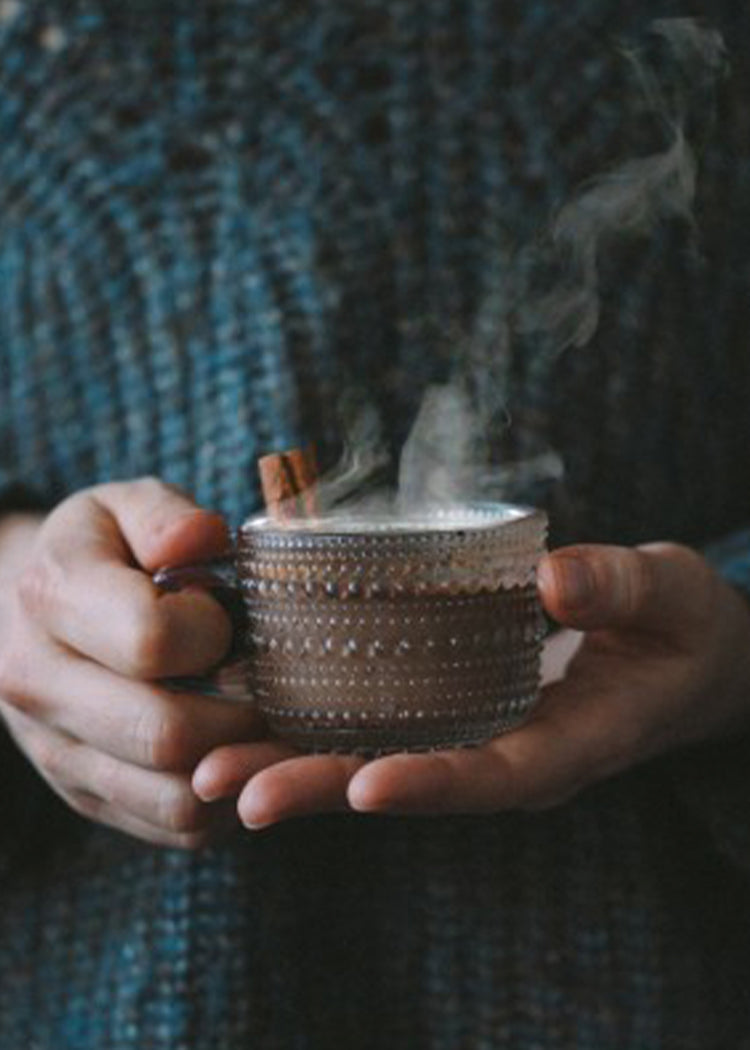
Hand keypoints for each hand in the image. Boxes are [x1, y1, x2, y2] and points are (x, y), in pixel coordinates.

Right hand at [0, 478, 262, 847]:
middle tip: (275, 680)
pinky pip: (176, 827)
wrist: (24, 611)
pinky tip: (246, 751)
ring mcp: (58, 752)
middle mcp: (39, 685)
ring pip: (177, 799)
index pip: (151, 640)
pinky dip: (230, 800)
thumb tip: (203, 541)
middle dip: (245, 709)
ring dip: (246, 766)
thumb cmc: (97, 552)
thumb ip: (165, 517)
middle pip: (166, 733)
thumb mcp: (123, 506)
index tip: (227, 613)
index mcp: (51, 598)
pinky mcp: (87, 795)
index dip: (215, 629)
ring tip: (270, 719)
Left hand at [192, 542, 749, 826]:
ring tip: (207, 773)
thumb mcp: (670, 596)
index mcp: (570, 742)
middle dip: (321, 790)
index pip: (496, 775)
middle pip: (410, 782)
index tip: (364, 785)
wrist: (679, 655)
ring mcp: (478, 738)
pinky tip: (249, 719)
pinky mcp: (454, 712)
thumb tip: (556, 579)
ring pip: (379, 763)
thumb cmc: (678, 627)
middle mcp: (510, 755)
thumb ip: (621, 587)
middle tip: (231, 793)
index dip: (432, 785)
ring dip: (294, 768)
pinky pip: (380, 730)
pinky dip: (315, 730)